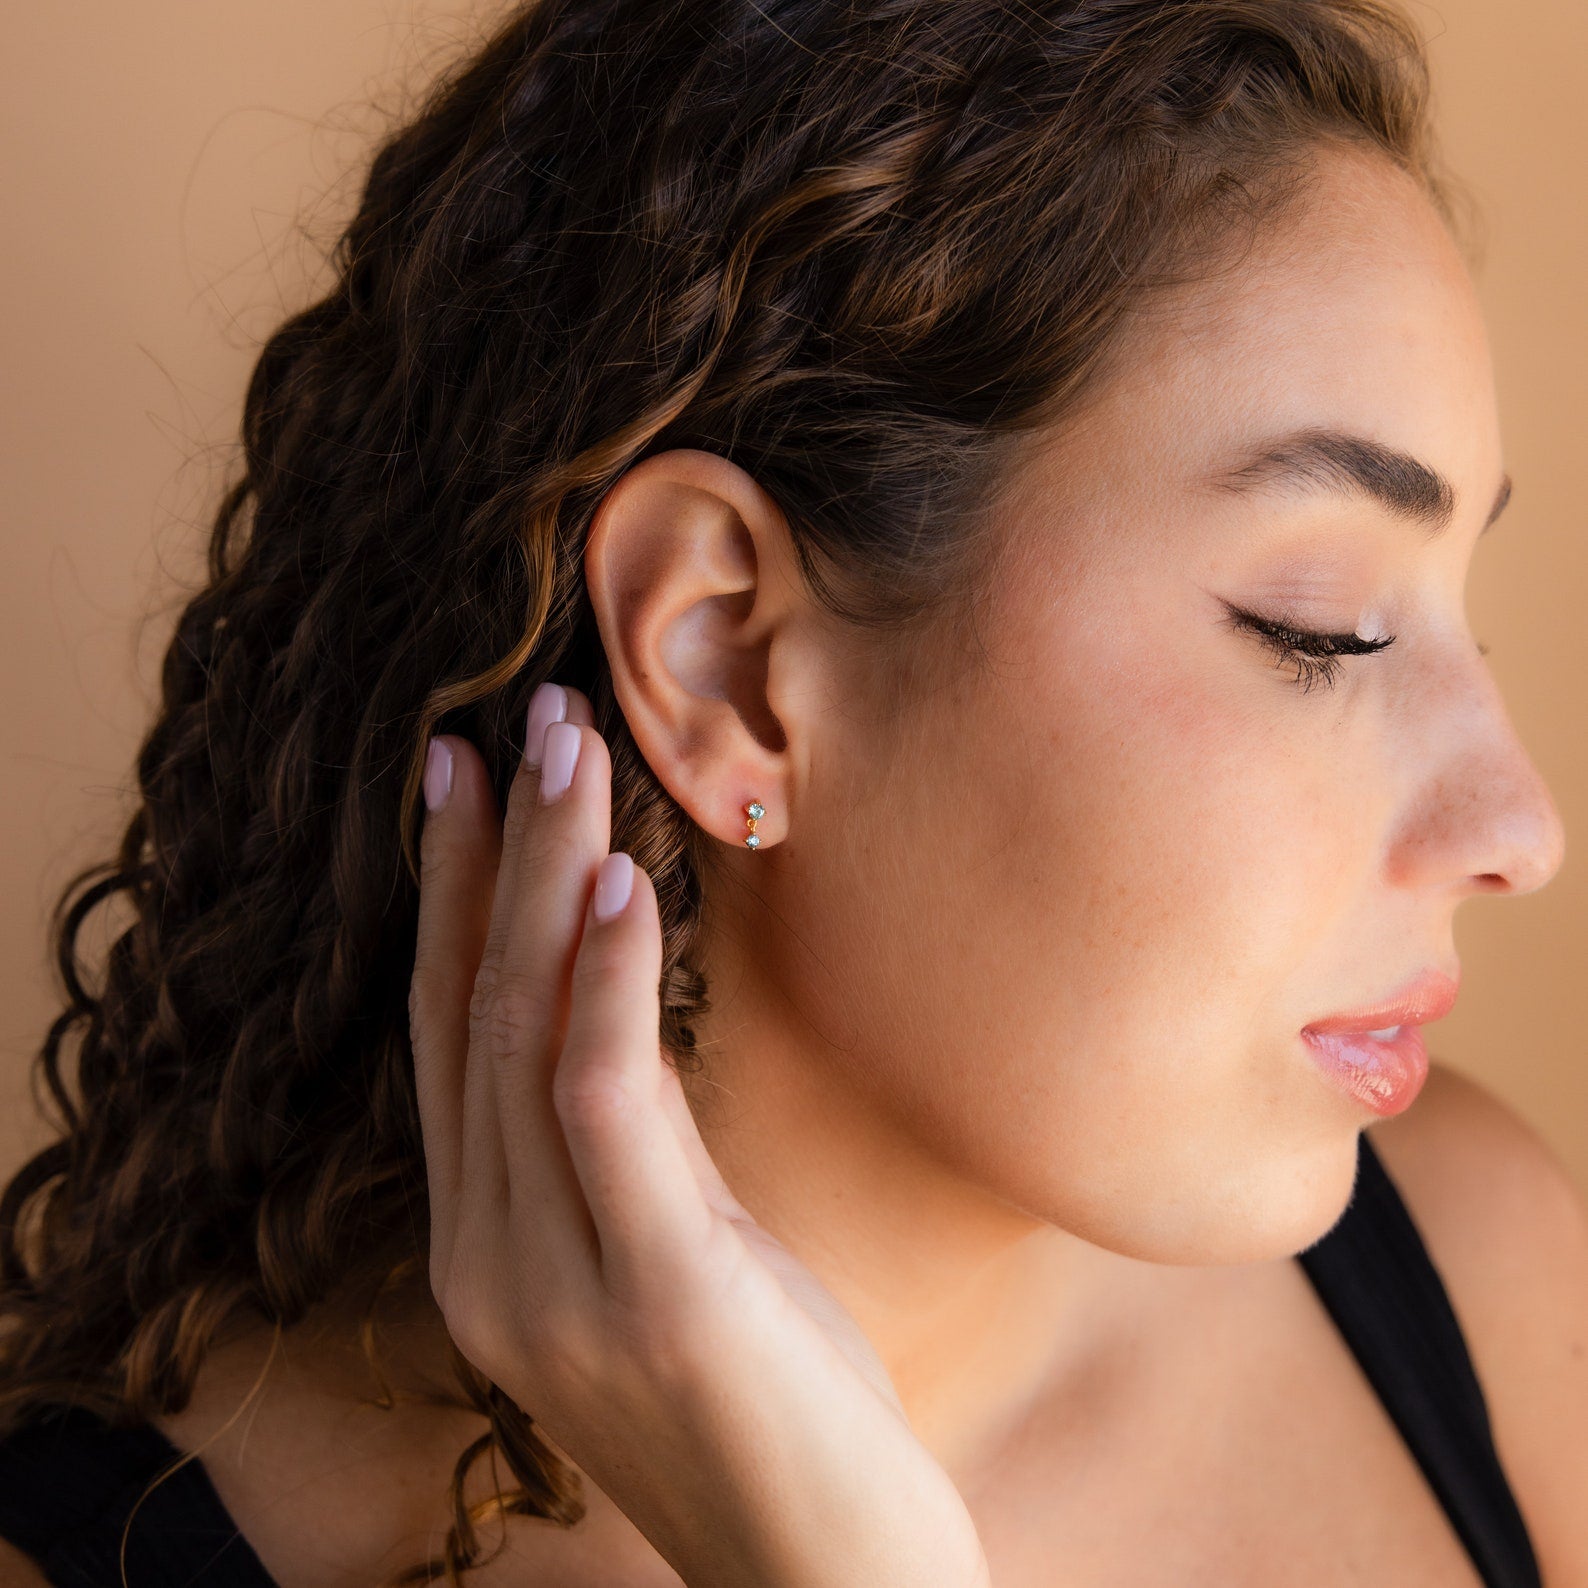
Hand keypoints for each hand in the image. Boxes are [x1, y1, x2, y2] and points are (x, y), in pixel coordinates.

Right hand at [408, 684, 991, 1587]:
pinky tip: (610, 882)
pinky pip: (604, 1105)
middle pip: (469, 1012)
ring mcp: (555, 1284)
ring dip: (537, 874)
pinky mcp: (653, 1292)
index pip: (446, 1038)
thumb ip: (621, 1148)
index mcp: (486, 1246)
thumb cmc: (763, 1399)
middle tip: (512, 715)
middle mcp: (488, 1259)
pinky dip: (599, 983)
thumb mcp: (672, 1254)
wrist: (827, 1574)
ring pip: (521, 1035)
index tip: (453, 778)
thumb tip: (615, 1004)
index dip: (440, 900)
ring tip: (562, 746)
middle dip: (482, 852)